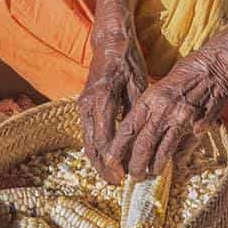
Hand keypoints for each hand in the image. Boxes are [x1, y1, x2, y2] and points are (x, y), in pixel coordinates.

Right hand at [78, 0, 147, 183]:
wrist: (110, 43)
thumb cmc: (128, 61)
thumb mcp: (138, 82)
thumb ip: (138, 109)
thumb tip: (145, 135)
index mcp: (102, 98)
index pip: (105, 137)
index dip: (113, 160)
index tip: (122, 176)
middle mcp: (88, 104)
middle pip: (92, 145)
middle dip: (104, 167)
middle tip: (117, 184)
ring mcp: (83, 105)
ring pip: (87, 141)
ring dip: (99, 161)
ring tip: (113, 177)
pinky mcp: (84, 106)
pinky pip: (88, 133)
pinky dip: (96, 149)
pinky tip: (107, 160)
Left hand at [109, 44, 227, 179]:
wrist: (218, 67)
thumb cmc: (188, 71)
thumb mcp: (162, 85)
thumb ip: (151, 107)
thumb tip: (139, 128)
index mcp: (150, 99)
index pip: (127, 129)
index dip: (117, 149)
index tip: (110, 162)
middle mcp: (163, 111)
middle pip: (143, 146)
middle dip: (135, 166)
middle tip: (133, 175)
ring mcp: (182, 121)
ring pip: (163, 153)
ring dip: (155, 167)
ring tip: (151, 173)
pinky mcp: (199, 128)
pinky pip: (185, 150)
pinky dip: (179, 158)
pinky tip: (176, 163)